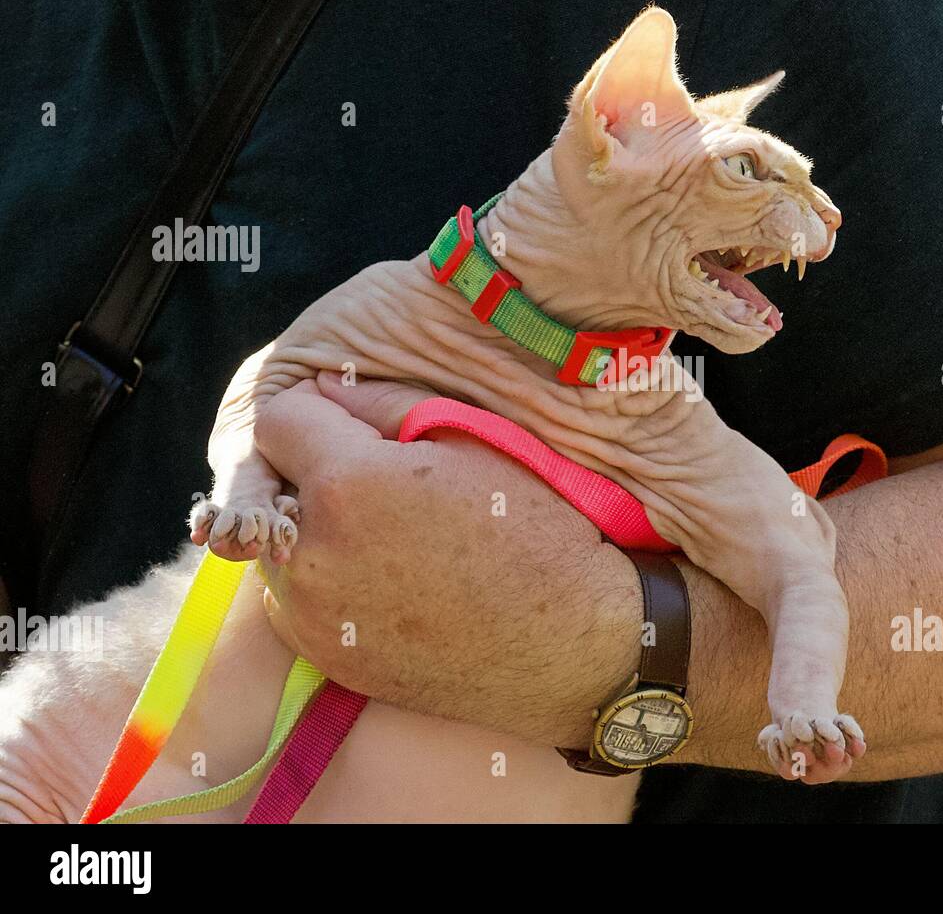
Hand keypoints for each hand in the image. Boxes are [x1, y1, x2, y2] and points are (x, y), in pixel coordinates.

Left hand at [252, 371, 641, 739]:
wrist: (568, 641)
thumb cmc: (533, 529)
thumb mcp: (470, 442)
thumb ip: (383, 405)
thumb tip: (323, 386)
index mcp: (346, 484)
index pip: (278, 421)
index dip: (319, 415)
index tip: (355, 428)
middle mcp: (311, 554)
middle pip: (271, 487)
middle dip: (314, 475)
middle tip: (383, 488)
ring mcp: (313, 616)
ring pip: (282, 547)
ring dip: (317, 533)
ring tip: (391, 542)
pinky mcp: (326, 659)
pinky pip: (297, 604)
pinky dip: (327, 587)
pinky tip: (389, 587)